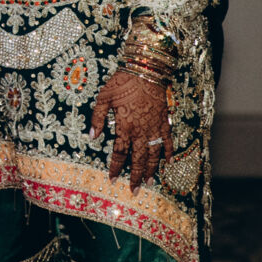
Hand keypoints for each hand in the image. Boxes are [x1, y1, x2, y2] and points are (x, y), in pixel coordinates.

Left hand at [89, 70, 171, 191]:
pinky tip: (168, 162)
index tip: (112, 179)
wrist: (147, 70)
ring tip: (149, 182)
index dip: (115, 167)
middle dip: (135, 176)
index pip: (119, 153)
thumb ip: (97, 119)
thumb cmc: (123, 82)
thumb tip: (92, 137)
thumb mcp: (103, 98)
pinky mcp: (165, 121)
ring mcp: (155, 128)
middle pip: (138, 159)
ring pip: (154, 154)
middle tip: (134, 191)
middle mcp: (141, 131)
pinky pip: (168, 140)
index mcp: (125, 127)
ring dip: (151, 169)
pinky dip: (169, 152)